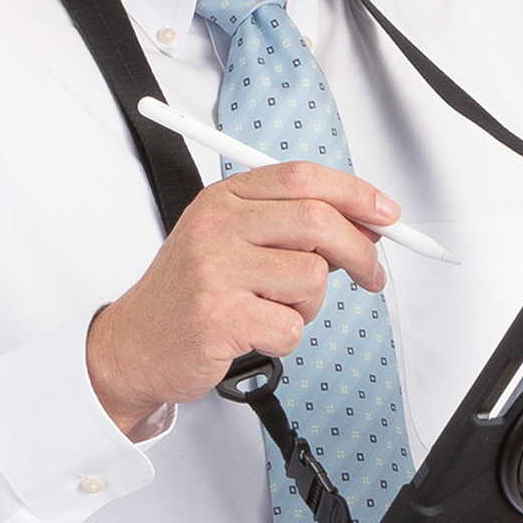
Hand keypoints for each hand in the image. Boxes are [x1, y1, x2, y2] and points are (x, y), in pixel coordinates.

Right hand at [86, 162, 398, 432]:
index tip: (387, 215)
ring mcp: (216, 271)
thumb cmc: (190, 295)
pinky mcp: (220, 318)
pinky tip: (255, 334)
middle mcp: (218, 227)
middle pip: (317, 222)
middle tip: (372, 275)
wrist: (134, 344)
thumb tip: (362, 228)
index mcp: (224, 200)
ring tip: (275, 310)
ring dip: (309, 304)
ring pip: (311, 279)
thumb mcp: (229, 242)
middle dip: (360, 251)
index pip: (302, 178)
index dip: (355, 193)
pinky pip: (291, 326)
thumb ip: (287, 228)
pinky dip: (285, 338)